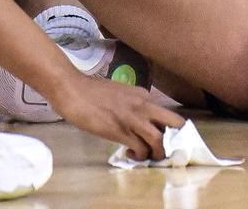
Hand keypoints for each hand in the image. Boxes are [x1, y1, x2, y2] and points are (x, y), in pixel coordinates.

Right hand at [45, 70, 182, 161]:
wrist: (73, 91)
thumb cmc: (92, 92)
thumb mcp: (121, 94)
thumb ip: (134, 105)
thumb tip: (140, 121)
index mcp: (143, 95)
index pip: (167, 114)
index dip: (168, 130)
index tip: (162, 139)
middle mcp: (143, 105)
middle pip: (174, 124)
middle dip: (174, 140)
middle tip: (163, 150)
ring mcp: (133, 119)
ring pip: (159, 140)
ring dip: (157, 153)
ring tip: (146, 156)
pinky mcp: (120, 131)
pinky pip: (141, 149)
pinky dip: (139, 156)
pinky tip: (130, 154)